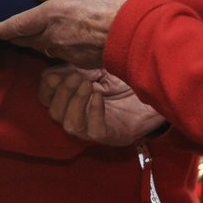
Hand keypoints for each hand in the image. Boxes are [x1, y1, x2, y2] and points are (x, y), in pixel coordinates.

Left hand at [0, 0, 134, 68]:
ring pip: (44, 48)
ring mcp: (64, 51)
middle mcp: (53, 35)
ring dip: (38, 42)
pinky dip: (59, 48)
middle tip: (12, 33)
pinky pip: (61, 54)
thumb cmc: (111, 5)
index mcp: (51, 14)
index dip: (5, 29)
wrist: (134, 32)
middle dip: (18, 37)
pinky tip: (67, 40)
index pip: (18, 26)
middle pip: (26, 40)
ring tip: (39, 34)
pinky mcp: (76, 62)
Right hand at [40, 66, 164, 146]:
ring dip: (75, 102)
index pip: (45, 99)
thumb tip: (51, 67)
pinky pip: (93, 131)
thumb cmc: (125, 77)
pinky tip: (99, 96)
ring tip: (89, 85)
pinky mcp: (111, 136)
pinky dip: (93, 111)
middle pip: (53, 112)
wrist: (157, 86)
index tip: (58, 72)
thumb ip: (73, 66)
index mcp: (71, 97)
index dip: (47, 87)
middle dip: (62, 92)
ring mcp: (94, 128)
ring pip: (69, 125)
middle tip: (78, 77)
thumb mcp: (95, 67)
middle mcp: (79, 115)